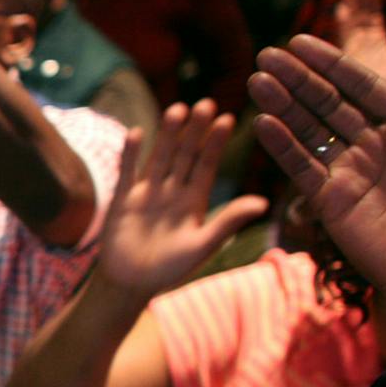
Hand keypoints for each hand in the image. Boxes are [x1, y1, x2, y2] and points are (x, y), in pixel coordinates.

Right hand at [96, 101, 268, 298]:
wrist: (131, 284)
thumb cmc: (170, 270)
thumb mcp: (204, 245)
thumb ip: (228, 220)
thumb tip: (263, 202)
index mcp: (194, 201)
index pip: (207, 164)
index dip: (216, 143)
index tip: (229, 119)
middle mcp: (172, 191)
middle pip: (185, 154)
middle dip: (195, 130)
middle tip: (206, 103)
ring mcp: (147, 192)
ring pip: (159, 157)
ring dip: (167, 134)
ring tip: (178, 109)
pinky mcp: (122, 199)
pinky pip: (127, 171)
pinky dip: (131, 153)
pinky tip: (137, 133)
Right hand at [250, 29, 385, 329]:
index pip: (365, 86)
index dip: (332, 64)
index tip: (299, 42)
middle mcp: (380, 146)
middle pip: (329, 104)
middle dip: (297, 79)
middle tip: (266, 56)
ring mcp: (355, 175)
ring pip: (309, 132)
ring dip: (282, 106)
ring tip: (256, 81)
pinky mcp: (334, 205)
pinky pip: (302, 169)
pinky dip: (281, 146)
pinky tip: (262, 122)